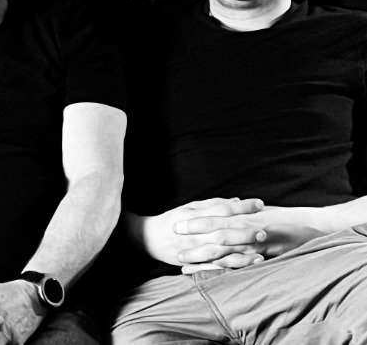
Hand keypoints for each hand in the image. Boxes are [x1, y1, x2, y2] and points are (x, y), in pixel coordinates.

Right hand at [133, 198, 264, 267]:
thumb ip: (212, 204)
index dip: (241, 207)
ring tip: (261, 252)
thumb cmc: (171, 220)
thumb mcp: (188, 207)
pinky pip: (214, 268)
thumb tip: (236, 201)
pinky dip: (231, 268)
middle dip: (245, 232)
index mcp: (193, 216)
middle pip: (223, 233)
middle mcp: (194, 234)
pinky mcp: (193, 264)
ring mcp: (193, 251)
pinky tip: (245, 266)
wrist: (147, 239)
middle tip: (263, 231)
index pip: (221, 210)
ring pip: (221, 252)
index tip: (259, 204)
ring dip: (242, 253)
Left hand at [177, 206, 326, 273]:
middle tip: (172, 236)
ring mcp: (254, 243)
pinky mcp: (261, 256)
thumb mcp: (258, 213)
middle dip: (193, 234)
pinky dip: (221, 269)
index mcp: (244, 216)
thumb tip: (226, 207)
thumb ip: (241, 212)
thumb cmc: (281, 219)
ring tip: (181, 261)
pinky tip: (206, 275)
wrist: (309, 227)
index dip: (195, 220)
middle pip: (215, 231)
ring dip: (201, 255)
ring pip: (224, 249)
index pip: (215, 216)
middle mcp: (247, 228)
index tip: (175, 223)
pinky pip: (239, 264)